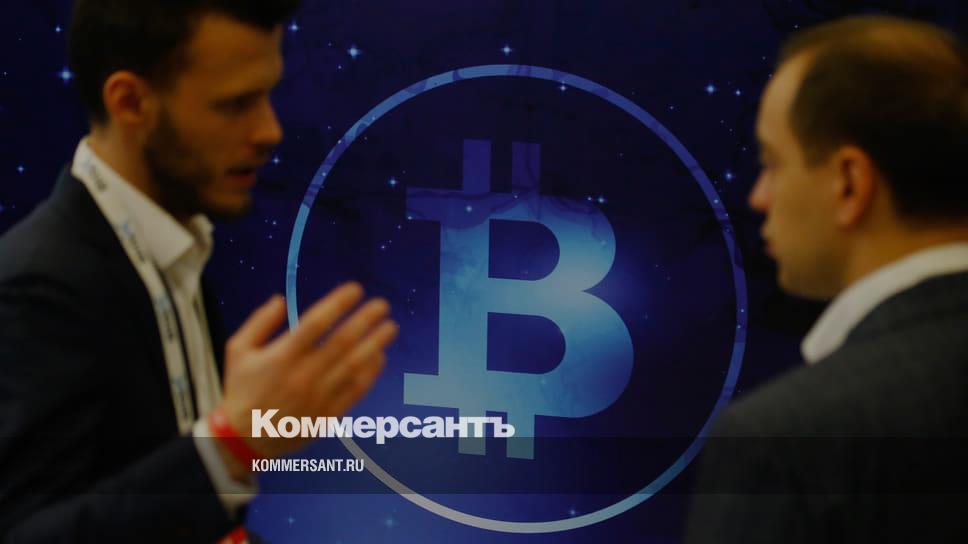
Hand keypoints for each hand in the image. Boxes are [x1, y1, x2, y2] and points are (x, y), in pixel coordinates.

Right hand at [216, 282, 397, 459]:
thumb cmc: (241, 389)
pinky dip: (371, 373)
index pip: (316, 323)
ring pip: (354, 366)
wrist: (244, 438)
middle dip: (365, 320)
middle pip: (342, 342)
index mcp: (282, 356)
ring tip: (390, 327)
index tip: (356, 289)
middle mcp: (303, 375)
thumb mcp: (238, 350)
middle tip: (383, 305)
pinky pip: (356, 390)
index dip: (338, 304)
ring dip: (375, 344)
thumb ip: (260, 322)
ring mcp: (318, 396)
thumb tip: (280, 299)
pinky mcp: (328, 414)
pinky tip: (380, 356)